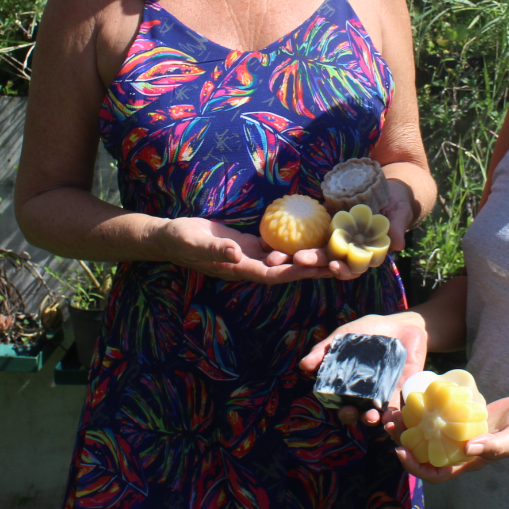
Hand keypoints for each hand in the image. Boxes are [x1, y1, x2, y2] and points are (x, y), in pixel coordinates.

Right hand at [155, 217, 331, 284]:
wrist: (171, 236)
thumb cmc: (180, 240)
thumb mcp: (195, 242)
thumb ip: (215, 249)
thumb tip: (235, 252)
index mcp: (239, 268)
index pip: (273, 274)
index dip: (296, 273)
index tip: (318, 270)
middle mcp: (249, 265)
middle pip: (286, 269)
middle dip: (310, 268)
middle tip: (338, 263)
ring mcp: (251, 255)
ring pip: (284, 259)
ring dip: (306, 256)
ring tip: (332, 251)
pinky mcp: (250, 244)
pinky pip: (276, 245)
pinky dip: (293, 243)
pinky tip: (310, 235)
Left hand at [264, 178, 412, 278]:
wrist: (388, 188)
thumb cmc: (399, 201)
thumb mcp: (400, 211)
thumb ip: (397, 226)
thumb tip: (398, 245)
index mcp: (367, 254)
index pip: (354, 266)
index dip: (344, 268)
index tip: (333, 265)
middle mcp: (349, 250)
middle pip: (328, 260)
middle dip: (311, 262)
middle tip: (295, 259)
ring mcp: (335, 239)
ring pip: (313, 250)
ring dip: (294, 256)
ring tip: (274, 256)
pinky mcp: (325, 227)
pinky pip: (307, 234)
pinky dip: (291, 238)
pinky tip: (273, 239)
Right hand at [298, 313, 428, 425]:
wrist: (403, 324)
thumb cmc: (371, 330)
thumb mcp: (346, 335)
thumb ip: (326, 349)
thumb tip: (303, 366)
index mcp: (352, 385)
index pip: (344, 405)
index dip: (343, 411)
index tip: (343, 408)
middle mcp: (369, 394)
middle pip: (360, 415)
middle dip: (357, 418)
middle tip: (356, 413)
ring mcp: (387, 393)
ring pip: (380, 416)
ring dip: (376, 420)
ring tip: (374, 417)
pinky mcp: (405, 390)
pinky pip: (401, 408)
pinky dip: (397, 416)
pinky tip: (394, 417)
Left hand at [386, 395, 508, 482]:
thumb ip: (496, 446)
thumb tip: (469, 450)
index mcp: (470, 461)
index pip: (437, 473)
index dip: (416, 467)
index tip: (400, 451)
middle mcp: (461, 450)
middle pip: (426, 453)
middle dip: (404, 442)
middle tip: (388, 423)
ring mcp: (460, 433)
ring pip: (428, 434)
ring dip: (410, 426)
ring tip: (395, 410)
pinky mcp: (463, 417)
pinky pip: (439, 417)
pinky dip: (426, 410)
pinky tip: (416, 396)